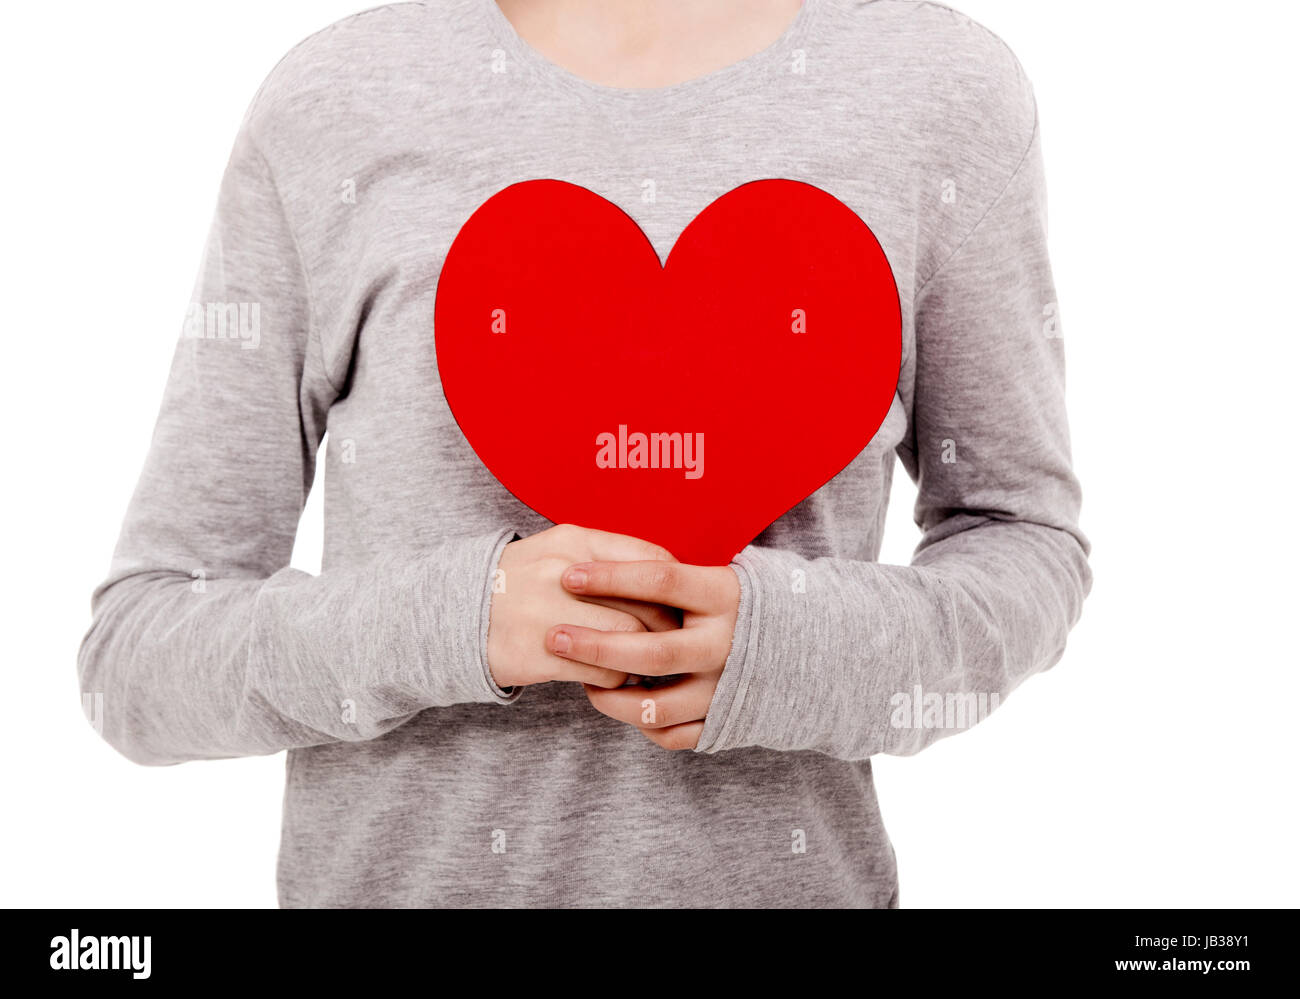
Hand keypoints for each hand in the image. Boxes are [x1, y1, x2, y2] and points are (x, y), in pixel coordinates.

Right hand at [486, 525, 680, 689]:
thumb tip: (669, 581)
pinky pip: (602, 671)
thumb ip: (610, 558)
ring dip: (640, 656)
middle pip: (647, 604)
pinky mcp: (539, 654)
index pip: (651, 562)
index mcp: (574, 541)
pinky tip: (604, 673)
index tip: (676, 606)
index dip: (672, 590)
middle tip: (665, 640)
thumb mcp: (560, 552)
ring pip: (629, 639)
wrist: (454, 612)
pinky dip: (613, 677)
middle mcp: (563, 573)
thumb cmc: (524, 583)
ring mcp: (549, 613)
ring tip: (633, 659)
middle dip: (664, 628)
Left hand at [546, 560, 740, 749]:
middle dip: (596, 646)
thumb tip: (597, 562)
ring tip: (581, 679)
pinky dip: (640, 725)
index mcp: (725, 596)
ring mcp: (726, 689)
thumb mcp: (716, 577)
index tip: (569, 577)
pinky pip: (671, 735)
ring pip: (656, 706)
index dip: (611, 577)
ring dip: (610, 697)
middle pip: (654, 652)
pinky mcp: (724, 722)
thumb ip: (668, 575)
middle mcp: (728, 645)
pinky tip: (619, 702)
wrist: (804, 648)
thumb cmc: (738, 605)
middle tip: (555, 637)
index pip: (661, 580)